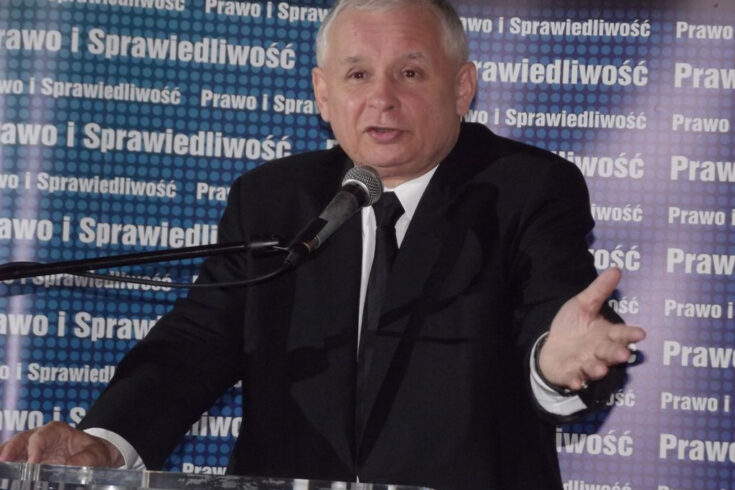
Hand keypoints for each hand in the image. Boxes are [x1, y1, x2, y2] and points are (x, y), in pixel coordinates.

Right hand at [0, 422, 123, 466]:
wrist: (95, 457)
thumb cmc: (94, 452)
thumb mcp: (96, 454)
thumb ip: (85, 458)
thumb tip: (71, 466)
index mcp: (57, 431)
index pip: (41, 436)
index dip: (35, 447)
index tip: (32, 461)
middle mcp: (41, 437)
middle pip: (21, 440)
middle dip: (10, 449)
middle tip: (3, 461)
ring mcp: (32, 448)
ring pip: (13, 449)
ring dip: (5, 456)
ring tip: (0, 468)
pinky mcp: (28, 460)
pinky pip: (14, 461)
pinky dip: (8, 466)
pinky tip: (4, 473)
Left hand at [538, 268, 645, 390]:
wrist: (552, 348)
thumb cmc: (572, 326)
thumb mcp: (583, 304)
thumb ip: (599, 290)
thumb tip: (616, 268)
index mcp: (605, 334)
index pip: (620, 334)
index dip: (630, 334)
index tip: (641, 333)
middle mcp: (599, 351)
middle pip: (610, 352)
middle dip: (616, 353)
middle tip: (623, 354)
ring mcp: (584, 364)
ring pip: (595, 367)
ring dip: (597, 368)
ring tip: (600, 369)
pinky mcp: (570, 374)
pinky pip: (574, 377)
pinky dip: (576, 380)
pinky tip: (576, 381)